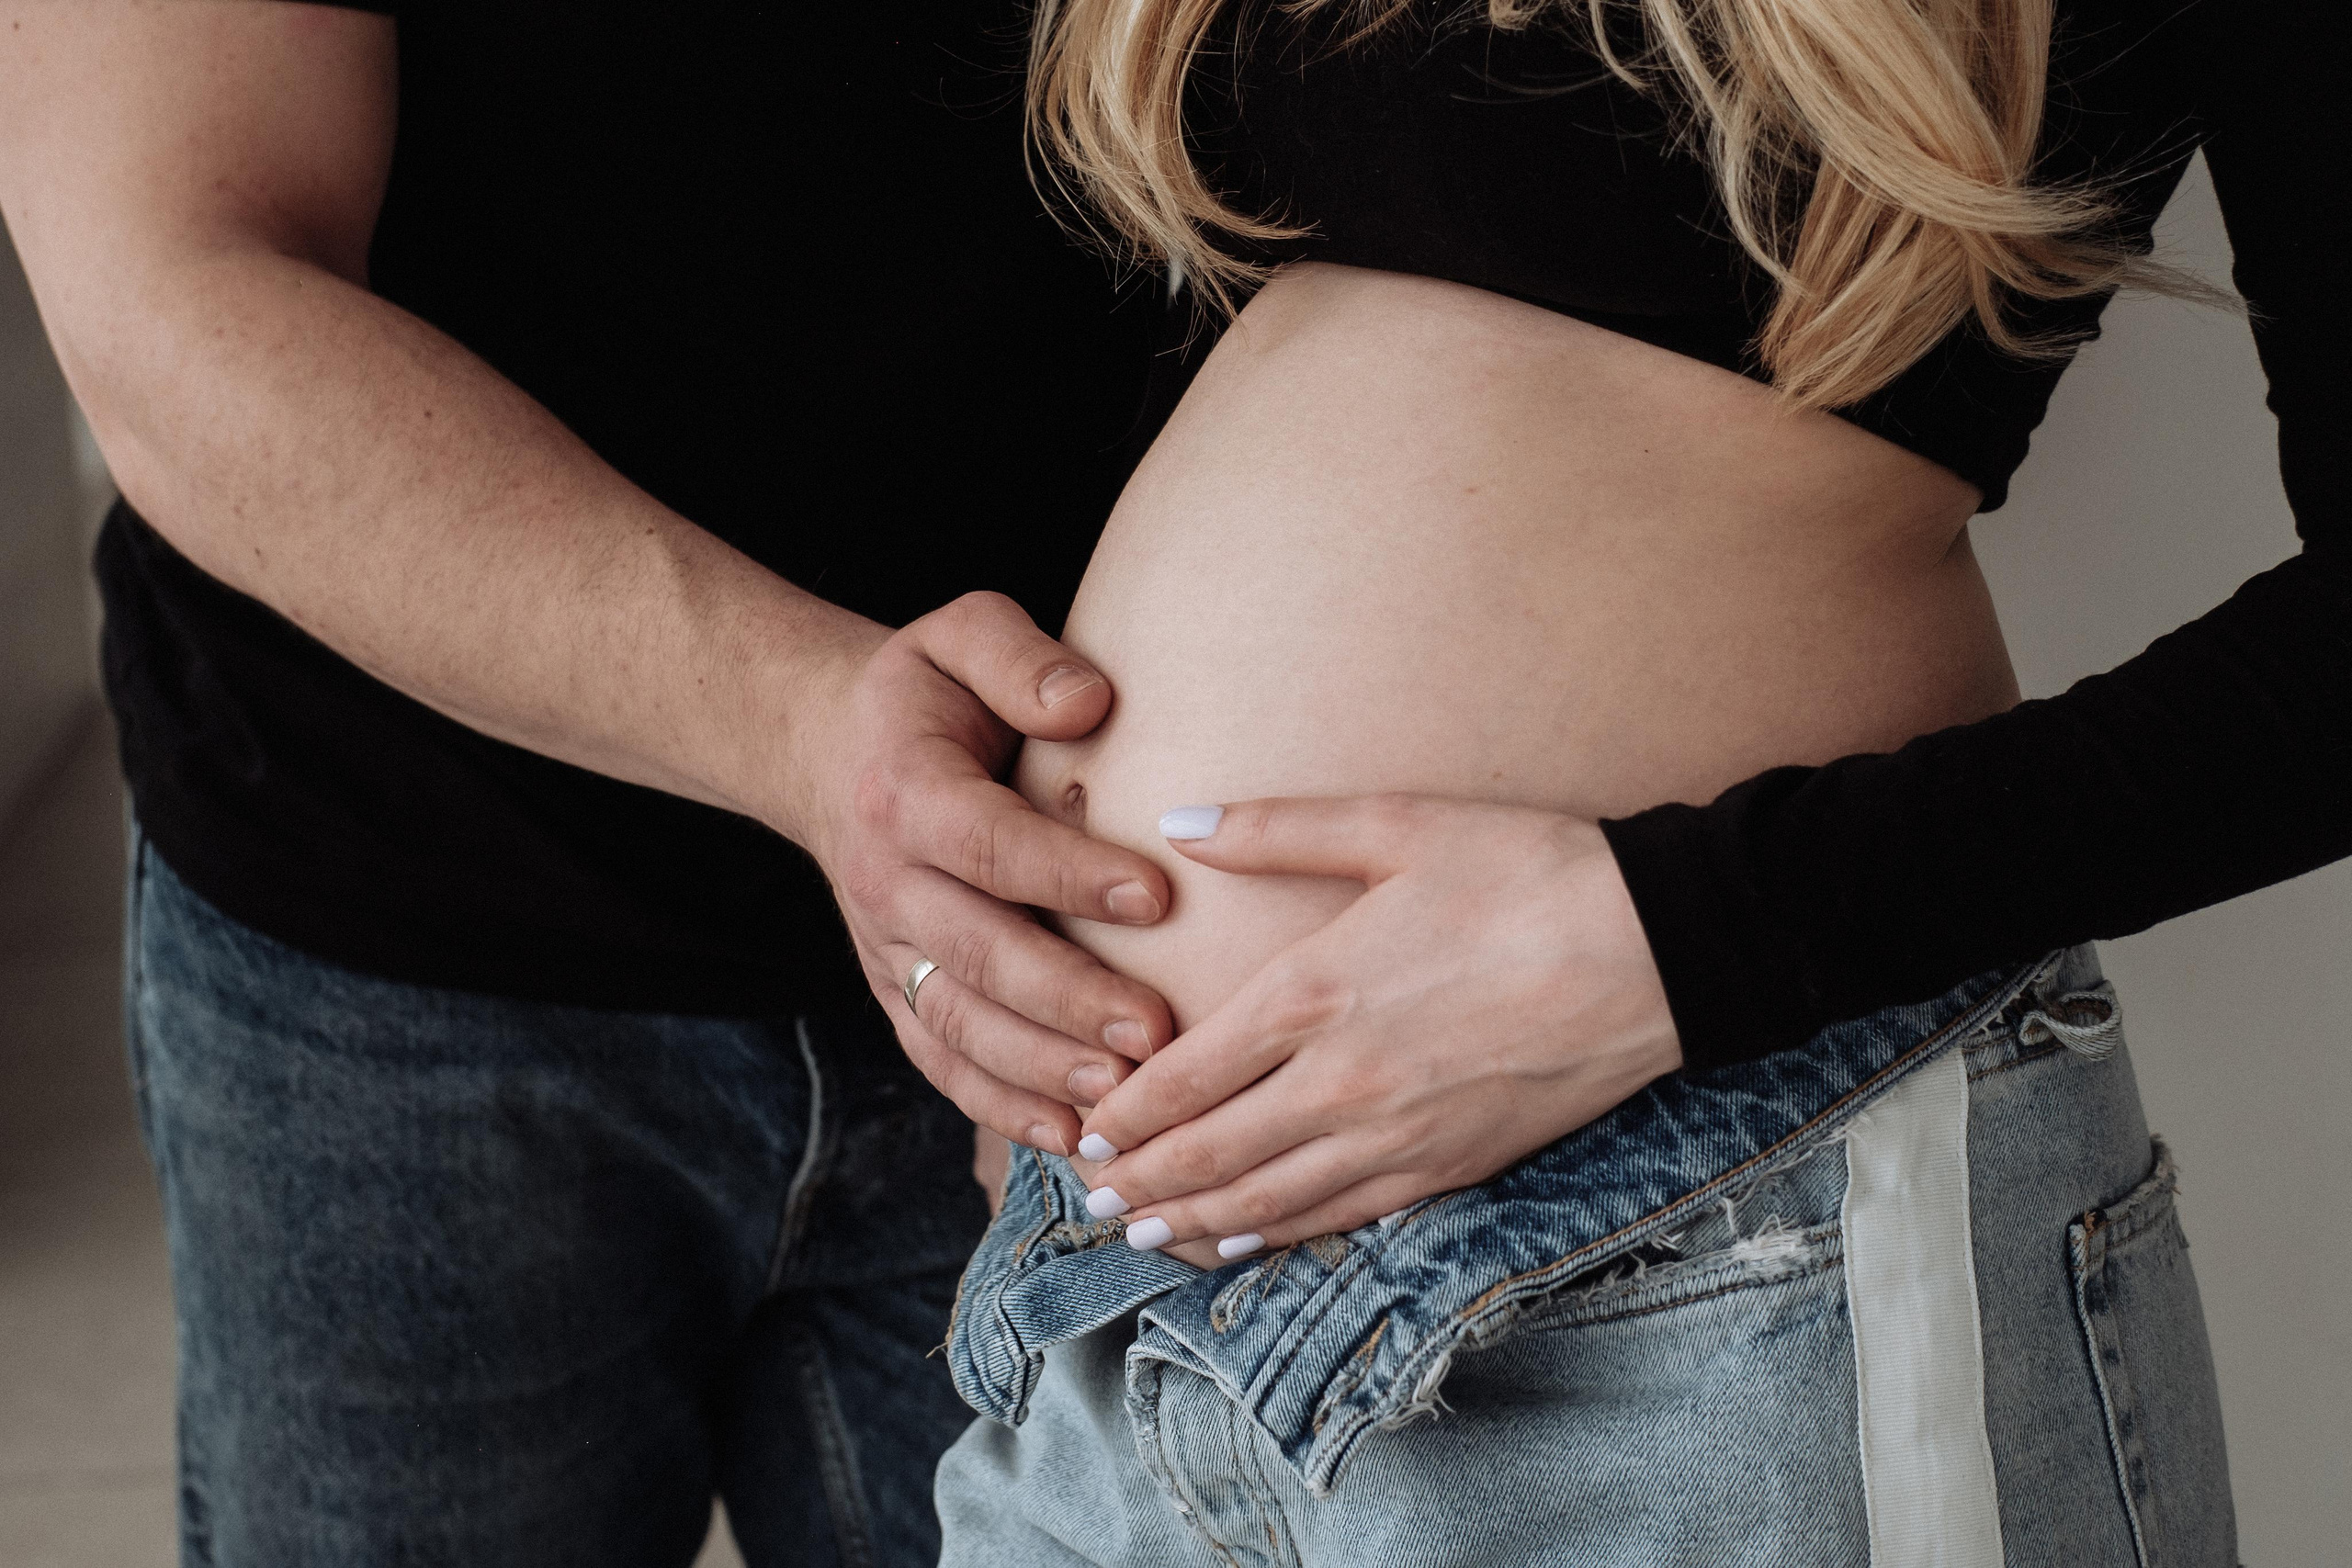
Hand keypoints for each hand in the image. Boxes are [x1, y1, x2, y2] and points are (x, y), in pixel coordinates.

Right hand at [785, 592, 1175, 1154]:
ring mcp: (886, 949)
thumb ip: (1021, 659)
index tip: (1156, 896)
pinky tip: (1071, 1140)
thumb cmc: (927, 693)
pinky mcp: (897, 994)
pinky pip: (943, 1063)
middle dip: (1067, 997)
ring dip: (1039, 1069)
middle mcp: (885, 882)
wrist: (825, 751)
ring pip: (959, 1024)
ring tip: (1121, 1097)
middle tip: (1155, 1032)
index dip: (1067, 873)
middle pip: (977, 951)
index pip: (989, 841)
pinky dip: (1001, 1108)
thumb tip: (1091, 704)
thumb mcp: (961, 635)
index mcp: (906, 791)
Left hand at [1070, 795, 1681, 1262]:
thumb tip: (1178, 822)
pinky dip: (1278, 1237)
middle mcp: (1340, 1081)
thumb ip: (1277, 828)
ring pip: (1267, 1199)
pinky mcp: (1452, 1166)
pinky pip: (1342, 1217)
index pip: (1184, 1074)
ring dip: (1193, 1221)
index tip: (1082, 1131)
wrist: (1662, 950)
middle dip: (1141, 1182)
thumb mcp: (1399, 822)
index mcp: (1314, 991)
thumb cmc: (1531, 872)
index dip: (1124, 1113)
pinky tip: (1242, 1244)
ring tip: (1140, 1235)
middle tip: (1088, 1199)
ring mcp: (1397, 1135)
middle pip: (1209, 1151)